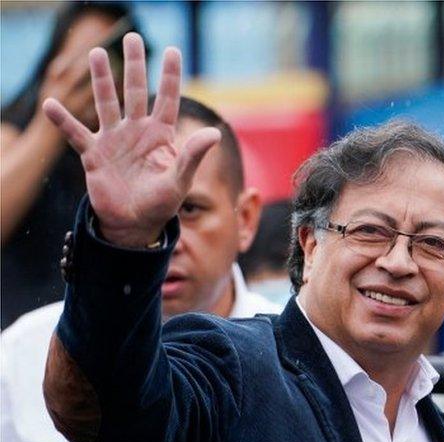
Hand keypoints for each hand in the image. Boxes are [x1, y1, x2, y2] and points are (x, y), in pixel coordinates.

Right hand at [41, 33, 220, 247]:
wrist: (135, 224)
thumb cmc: (161, 204)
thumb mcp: (181, 181)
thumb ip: (193, 155)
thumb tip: (214, 133)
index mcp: (160, 136)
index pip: (167, 99)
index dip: (170, 76)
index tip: (173, 50)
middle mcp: (136, 132)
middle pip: (135, 91)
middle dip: (134, 65)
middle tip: (133, 37)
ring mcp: (114, 140)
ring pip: (106, 103)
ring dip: (101, 80)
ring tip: (95, 52)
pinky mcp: (93, 154)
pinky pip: (75, 134)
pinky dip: (63, 121)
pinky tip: (51, 104)